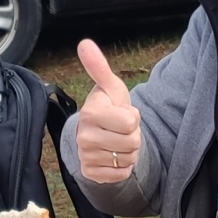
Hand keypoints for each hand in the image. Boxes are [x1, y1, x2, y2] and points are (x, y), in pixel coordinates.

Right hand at [74, 39, 140, 183]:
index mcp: (90, 114)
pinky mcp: (91, 173)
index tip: (121, 113)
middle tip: (120, 129)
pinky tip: (113, 155)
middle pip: (132, 142)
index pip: (130, 122)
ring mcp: (86, 157)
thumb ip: (99, 67)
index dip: (132, 117)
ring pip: (128, 159)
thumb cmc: (107, 108)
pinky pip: (122, 173)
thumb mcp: (109, 87)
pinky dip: (123, 166)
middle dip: (132, 135)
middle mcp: (84, 137)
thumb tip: (84, 43)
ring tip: (117, 141)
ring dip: (128, 151)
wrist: (96, 134)